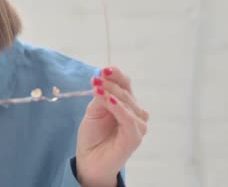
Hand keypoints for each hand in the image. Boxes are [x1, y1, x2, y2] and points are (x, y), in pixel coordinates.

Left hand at [76, 66, 148, 186]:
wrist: (90, 159)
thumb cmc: (93, 135)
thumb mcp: (93, 111)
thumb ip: (100, 96)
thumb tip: (102, 78)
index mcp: (126, 104)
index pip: (125, 84)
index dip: (116, 75)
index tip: (104, 68)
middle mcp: (135, 113)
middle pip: (125, 92)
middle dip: (110, 83)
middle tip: (95, 79)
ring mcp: (137, 125)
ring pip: (127, 103)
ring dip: (112, 93)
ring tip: (97, 87)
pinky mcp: (135, 137)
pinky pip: (128, 119)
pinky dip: (118, 108)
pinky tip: (108, 100)